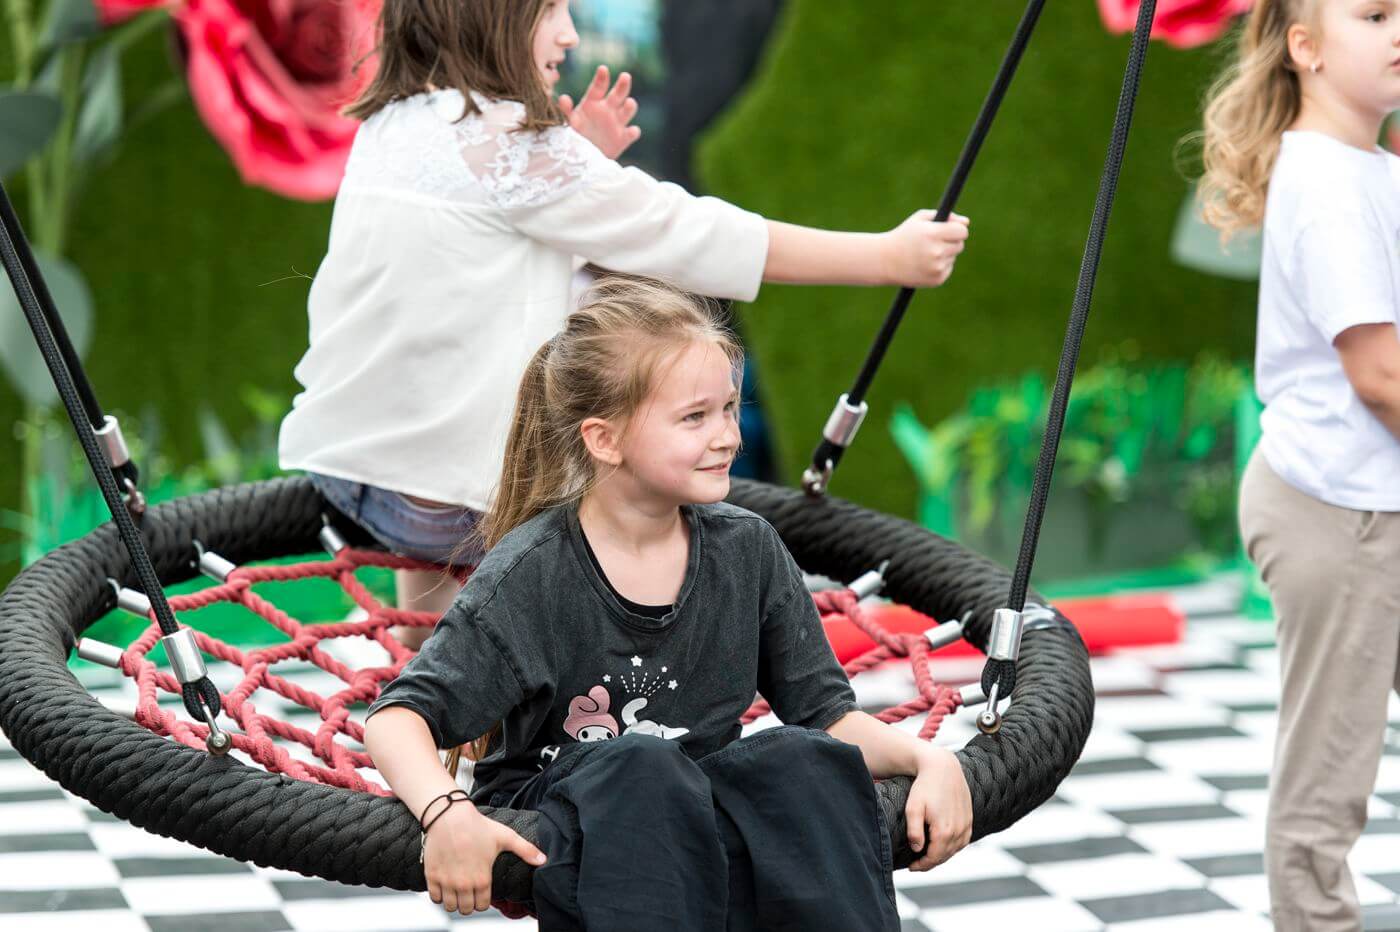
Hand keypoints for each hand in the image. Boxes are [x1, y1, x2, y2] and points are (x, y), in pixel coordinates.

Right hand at [423, 804, 545, 913]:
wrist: (449, 815)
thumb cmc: (477, 825)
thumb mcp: (505, 837)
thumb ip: (526, 850)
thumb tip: (543, 860)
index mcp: (482, 879)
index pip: (482, 907)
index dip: (483, 900)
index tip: (481, 891)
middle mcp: (464, 884)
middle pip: (465, 910)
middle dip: (468, 903)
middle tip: (469, 891)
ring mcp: (447, 881)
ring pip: (450, 907)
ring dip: (454, 901)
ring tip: (457, 889)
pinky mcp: (432, 876)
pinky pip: (434, 898)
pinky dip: (439, 895)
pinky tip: (445, 884)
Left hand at [559, 65, 640, 159]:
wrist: (586, 158)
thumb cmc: (577, 135)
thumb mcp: (570, 123)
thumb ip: (567, 111)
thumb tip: (563, 98)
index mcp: (593, 102)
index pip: (598, 87)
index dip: (601, 78)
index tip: (603, 69)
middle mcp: (608, 109)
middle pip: (618, 94)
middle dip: (622, 85)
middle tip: (625, 76)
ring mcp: (617, 123)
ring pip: (627, 111)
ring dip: (630, 106)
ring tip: (629, 103)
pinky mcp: (623, 138)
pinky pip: (631, 133)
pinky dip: (633, 132)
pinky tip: (632, 131)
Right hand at [879, 210, 969, 287]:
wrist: (884, 261)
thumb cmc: (904, 236)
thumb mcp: (920, 220)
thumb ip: (946, 217)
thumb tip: (966, 222)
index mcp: (932, 234)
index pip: (962, 231)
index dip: (958, 229)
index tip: (951, 230)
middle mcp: (936, 251)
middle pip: (960, 244)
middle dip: (951, 241)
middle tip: (934, 242)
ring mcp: (937, 267)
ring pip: (953, 256)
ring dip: (944, 254)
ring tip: (925, 254)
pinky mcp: (937, 279)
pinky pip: (948, 268)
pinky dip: (940, 266)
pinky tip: (924, 264)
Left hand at [904, 748, 971, 870]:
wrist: (942, 768)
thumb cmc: (924, 786)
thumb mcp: (913, 808)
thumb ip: (914, 831)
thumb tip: (917, 849)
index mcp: (944, 830)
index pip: (933, 858)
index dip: (921, 866)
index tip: (911, 867)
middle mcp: (959, 830)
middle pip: (944, 856)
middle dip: (930, 863)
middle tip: (917, 864)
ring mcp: (966, 825)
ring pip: (955, 850)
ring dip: (942, 856)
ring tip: (928, 856)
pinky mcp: (970, 819)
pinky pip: (963, 840)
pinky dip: (953, 847)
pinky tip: (943, 846)